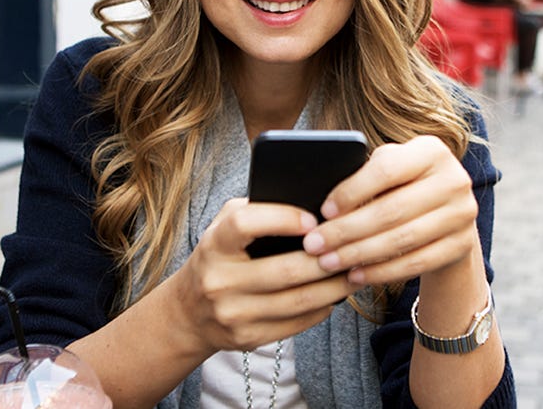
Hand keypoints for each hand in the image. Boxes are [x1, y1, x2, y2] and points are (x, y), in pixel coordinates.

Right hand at [171, 198, 357, 353]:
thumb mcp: (223, 225)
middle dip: (326, 260)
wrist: (189, 312)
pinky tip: (335, 296)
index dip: (283, 219)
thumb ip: (256, 210)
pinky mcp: (248, 337)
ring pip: (298, 301)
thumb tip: (307, 205)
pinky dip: (322, 308)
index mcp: (214, 244)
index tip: (314, 219)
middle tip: (352, 248)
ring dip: (334, 287)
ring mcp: (233, 313)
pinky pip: (296, 323)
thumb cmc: (218, 257)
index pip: (246, 224)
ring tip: (354, 273)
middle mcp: (220, 281)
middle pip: (286, 270)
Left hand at [300, 136, 480, 285]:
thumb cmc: (403, 186)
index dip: (352, 191)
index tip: (323, 211)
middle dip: (346, 231)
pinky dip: (381, 272)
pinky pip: (416, 263)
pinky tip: (355, 275)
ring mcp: (463, 214)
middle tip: (314, 245)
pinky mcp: (462, 245)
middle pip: (392, 210)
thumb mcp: (390, 170)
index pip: (386, 169)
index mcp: (432, 150)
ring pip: (402, 239)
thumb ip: (364, 176)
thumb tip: (322, 207)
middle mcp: (455, 179)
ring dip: (359, 254)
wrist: (448, 213)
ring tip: (328, 262)